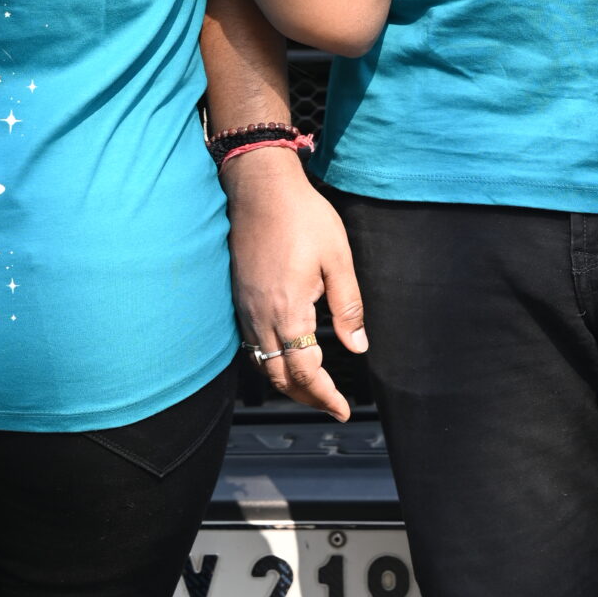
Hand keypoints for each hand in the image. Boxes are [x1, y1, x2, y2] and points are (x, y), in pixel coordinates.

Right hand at [225, 149, 366, 423]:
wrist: (260, 187)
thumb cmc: (302, 216)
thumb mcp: (337, 259)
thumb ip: (348, 306)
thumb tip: (358, 346)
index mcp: (288, 311)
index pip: (305, 372)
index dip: (325, 395)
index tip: (343, 409)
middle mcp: (260, 316)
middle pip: (279, 376)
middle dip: (306, 396)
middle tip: (331, 404)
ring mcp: (245, 308)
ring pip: (262, 363)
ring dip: (286, 381)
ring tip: (312, 388)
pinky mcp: (238, 296)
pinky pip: (251, 344)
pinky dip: (270, 360)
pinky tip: (285, 355)